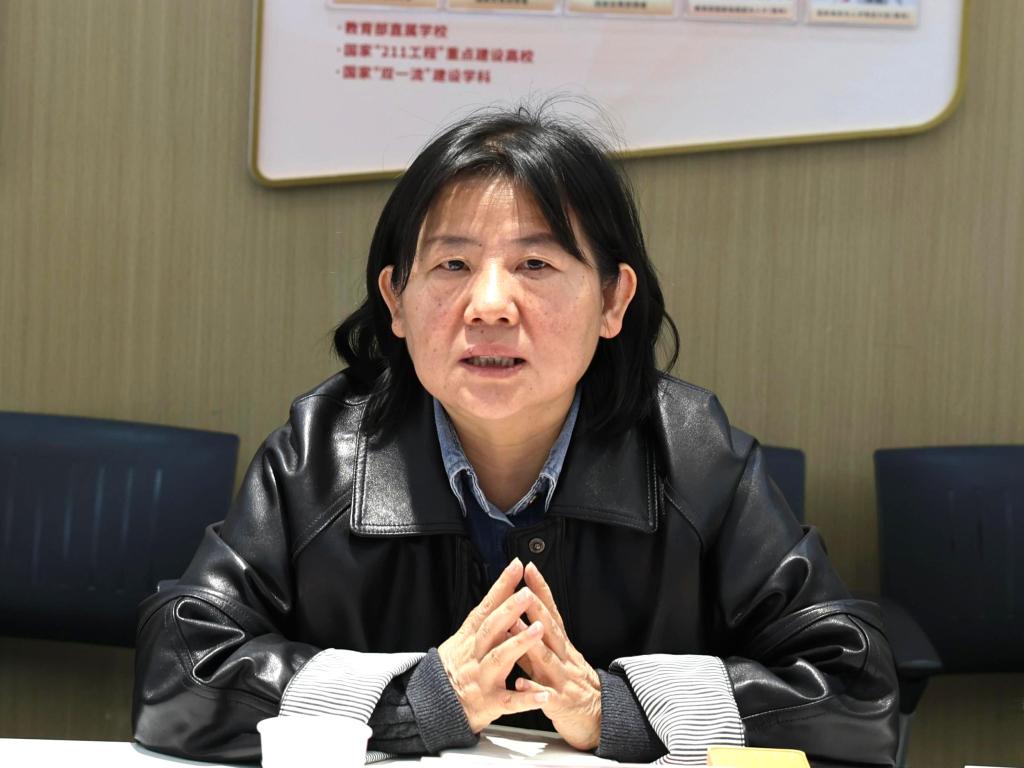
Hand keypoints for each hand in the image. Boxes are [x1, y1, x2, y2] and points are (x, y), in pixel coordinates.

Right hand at [437, 558, 550, 732]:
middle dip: (509, 610)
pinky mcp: (490, 704)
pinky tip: (543, 694)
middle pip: (491, 628)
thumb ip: (482, 623)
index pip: (486, 608)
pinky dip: (526, 698)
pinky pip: (510, 701)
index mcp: (469, 639)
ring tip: (538, 630)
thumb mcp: (461, 643)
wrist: (434, 708)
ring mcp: (482, 679)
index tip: (515, 566)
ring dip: (519, 643)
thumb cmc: (453, 672)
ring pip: (500, 658)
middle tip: (527, 593)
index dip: (500, 587)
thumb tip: (500, 594)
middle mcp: (474, 656)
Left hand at [510, 562, 601, 750]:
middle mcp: (564, 658)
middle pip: (550, 629)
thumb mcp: (556, 659)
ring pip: (547, 658)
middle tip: (522, 589)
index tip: (529, 568)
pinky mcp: (562, 704)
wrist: (599, 719)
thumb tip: (514, 619)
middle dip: (536, 608)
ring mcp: (564, 680)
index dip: (541, 590)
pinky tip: (519, 682)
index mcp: (561, 647)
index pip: (551, 612)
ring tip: (517, 628)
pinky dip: (533, 688)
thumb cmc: (572, 687)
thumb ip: (535, 642)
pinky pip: (546, 696)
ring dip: (533, 642)